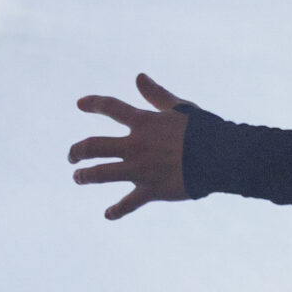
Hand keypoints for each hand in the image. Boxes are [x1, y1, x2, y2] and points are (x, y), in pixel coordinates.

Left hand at [69, 74, 191, 219]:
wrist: (219, 157)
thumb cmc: (203, 129)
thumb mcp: (179, 107)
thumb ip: (156, 94)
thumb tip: (139, 77)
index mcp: (143, 122)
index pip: (110, 108)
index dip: (93, 103)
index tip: (80, 104)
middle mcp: (136, 145)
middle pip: (94, 145)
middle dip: (77, 150)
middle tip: (71, 156)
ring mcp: (140, 169)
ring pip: (101, 173)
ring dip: (85, 176)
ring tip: (78, 177)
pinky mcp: (150, 190)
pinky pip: (128, 203)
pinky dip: (117, 210)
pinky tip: (108, 214)